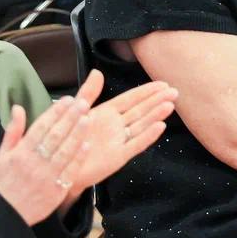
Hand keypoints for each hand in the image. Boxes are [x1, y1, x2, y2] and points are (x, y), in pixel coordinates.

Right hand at [0, 96, 90, 225]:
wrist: (6, 214)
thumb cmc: (5, 182)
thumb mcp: (2, 155)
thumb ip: (13, 131)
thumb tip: (18, 107)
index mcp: (20, 153)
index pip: (40, 128)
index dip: (55, 113)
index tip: (67, 100)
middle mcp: (34, 162)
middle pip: (55, 136)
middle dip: (70, 118)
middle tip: (83, 103)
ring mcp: (46, 177)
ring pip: (65, 152)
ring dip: (77, 134)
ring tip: (87, 118)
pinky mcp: (56, 190)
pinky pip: (70, 172)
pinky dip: (78, 158)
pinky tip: (87, 145)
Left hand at [62, 69, 175, 195]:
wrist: (62, 166)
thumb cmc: (68, 138)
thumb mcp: (77, 111)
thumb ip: (88, 92)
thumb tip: (98, 72)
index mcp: (107, 112)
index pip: (131, 98)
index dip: (147, 91)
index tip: (162, 83)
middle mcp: (116, 125)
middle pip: (141, 110)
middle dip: (157, 100)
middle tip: (174, 92)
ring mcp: (119, 140)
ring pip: (142, 125)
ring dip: (156, 115)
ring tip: (169, 105)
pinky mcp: (119, 155)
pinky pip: (136, 144)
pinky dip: (148, 136)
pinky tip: (160, 126)